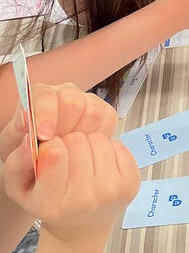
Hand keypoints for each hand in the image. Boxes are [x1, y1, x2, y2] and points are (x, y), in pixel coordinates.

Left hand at [0, 84, 116, 160]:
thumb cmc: (28, 152)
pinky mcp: (106, 112)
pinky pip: (109, 119)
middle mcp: (66, 93)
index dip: (46, 115)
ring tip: (69, 149)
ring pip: (93, 111)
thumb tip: (30, 141)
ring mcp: (89, 101)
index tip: (43, 137)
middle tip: (57, 147)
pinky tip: (85, 146)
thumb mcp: (15, 153)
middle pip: (73, 101)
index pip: (46, 95)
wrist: (45, 159)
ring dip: (82, 135)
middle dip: (64, 128)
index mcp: (40, 95)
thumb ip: (18, 151)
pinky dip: (99, 136)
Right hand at [4, 131, 139, 244]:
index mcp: (51, 203)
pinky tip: (100, 164)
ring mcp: (111, 192)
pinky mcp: (131, 184)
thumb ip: (18, 162)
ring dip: (89, 143)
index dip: (51, 144)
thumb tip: (33, 138)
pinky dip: (109, 148)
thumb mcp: (21, 188)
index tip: (51, 150)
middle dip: (70, 142)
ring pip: (99, 140)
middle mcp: (84, 200)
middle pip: (78, 142)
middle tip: (68, 156)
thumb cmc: (50, 203)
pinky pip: (119, 146)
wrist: (81, 229)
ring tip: (83, 160)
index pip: (55, 153)